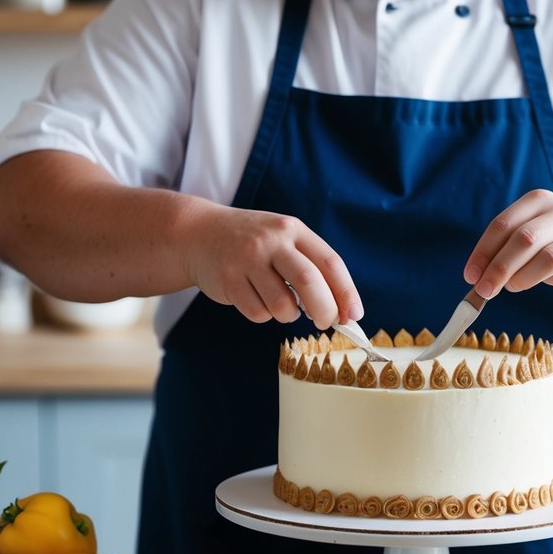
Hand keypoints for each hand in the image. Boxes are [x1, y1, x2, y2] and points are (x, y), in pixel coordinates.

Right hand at [186, 204, 362, 328]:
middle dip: (324, 310)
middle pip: (309, 282)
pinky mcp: (228, 280)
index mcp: (293, 230)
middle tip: (325, 323)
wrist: (199, 233)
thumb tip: (343, 310)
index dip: (346, 292)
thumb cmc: (253, 244)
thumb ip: (312, 267)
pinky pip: (258, 313)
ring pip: (282, 305)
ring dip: (288, 315)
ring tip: (280, 304)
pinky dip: (263, 315)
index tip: (354, 316)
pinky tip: (254, 298)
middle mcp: (271, 241)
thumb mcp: (283, 240)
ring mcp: (247, 259)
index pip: (330, 262)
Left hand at [464, 190, 552, 298]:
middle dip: (498, 268)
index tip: (470, 276)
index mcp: (538, 200)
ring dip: (522, 278)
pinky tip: (543, 283)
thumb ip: (503, 250)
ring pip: (547, 258)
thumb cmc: (550, 244)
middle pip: (524, 239)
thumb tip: (477, 277)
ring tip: (512, 287)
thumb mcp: (527, 236)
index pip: (503, 225)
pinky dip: (547, 283)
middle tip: (484, 290)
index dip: (483, 252)